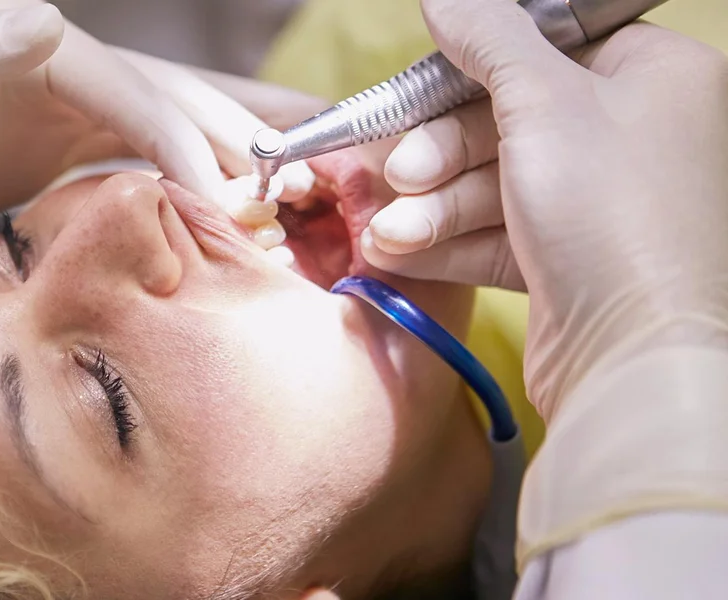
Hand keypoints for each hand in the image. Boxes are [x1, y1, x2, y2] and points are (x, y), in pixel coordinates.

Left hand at [0, 0, 316, 217]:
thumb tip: (41, 21)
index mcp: (46, 50)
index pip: (137, 95)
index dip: (185, 145)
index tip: (224, 204)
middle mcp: (76, 68)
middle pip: (178, 97)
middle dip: (238, 141)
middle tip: (297, 191)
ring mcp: (80, 103)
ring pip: (181, 120)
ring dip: (241, 146)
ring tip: (315, 167)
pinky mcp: (78, 138)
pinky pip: (155, 149)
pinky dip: (204, 167)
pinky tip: (248, 186)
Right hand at [360, 1, 727, 417]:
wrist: (636, 356)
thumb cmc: (611, 214)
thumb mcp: (542, 102)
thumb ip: (489, 40)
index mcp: (653, 78)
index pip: (548, 47)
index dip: (475, 68)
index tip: (418, 91)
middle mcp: (633, 137)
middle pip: (507, 120)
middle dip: (439, 154)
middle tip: (399, 174)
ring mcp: (601, 204)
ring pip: (494, 184)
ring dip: (431, 206)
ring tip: (388, 232)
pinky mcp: (571, 262)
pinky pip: (497, 234)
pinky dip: (447, 241)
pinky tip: (398, 251)